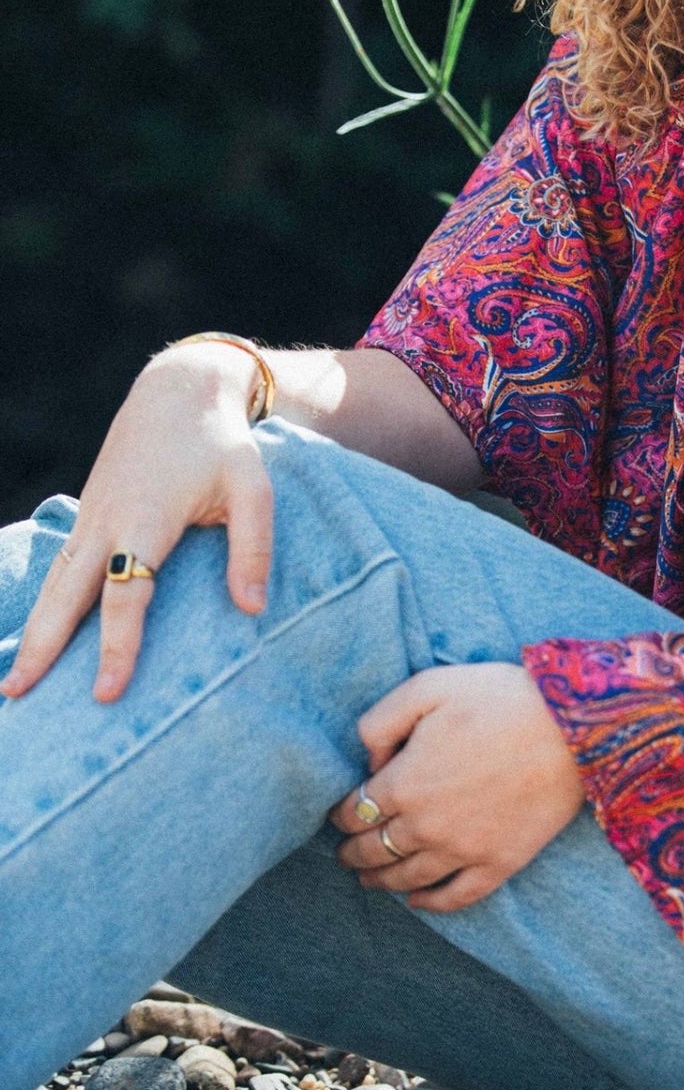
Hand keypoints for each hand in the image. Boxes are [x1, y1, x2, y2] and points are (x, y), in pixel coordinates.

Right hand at [2, 346, 272, 703]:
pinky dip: (44, 606)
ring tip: (14, 685)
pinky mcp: (88, 517)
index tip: (107, 692)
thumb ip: (253, 547)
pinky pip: (59, 570)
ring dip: (33, 632)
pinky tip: (35, 639)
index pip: (127, 592)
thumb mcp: (253, 488)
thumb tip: (253, 610)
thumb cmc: (222, 444)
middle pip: (67, 594)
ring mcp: (90, 518)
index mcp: (145, 517)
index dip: (118, 645)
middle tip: (18, 696)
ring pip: (54, 584)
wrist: (178, 393)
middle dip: (43, 647)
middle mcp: (106, 521)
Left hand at [330, 662, 584, 911]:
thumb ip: (381, 722)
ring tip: (369, 880)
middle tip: (345, 852)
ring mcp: (462, 851)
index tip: (338, 813)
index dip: (340, 814)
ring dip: (380, 881)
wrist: (572, 728)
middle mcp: (424, 826)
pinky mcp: (498, 864)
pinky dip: (430, 905)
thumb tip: (368, 761)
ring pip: (406, 879)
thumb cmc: (500, 699)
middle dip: (353, 852)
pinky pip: (455, 897)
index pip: (354, 811)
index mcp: (403, 783)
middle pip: (373, 850)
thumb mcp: (427, 687)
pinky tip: (417, 901)